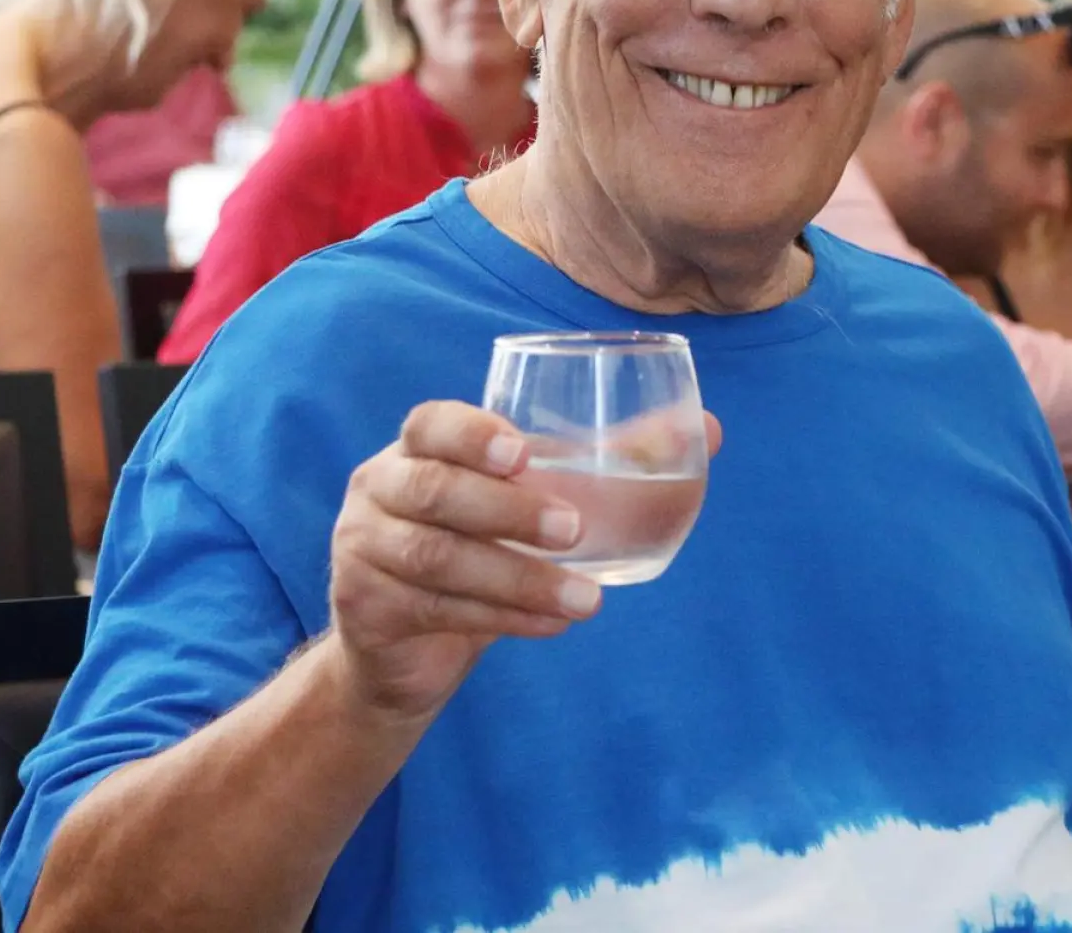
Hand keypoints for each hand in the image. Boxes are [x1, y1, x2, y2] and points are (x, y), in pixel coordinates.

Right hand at [326, 400, 720, 723]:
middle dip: (508, 510)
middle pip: (434, 491)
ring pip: (438, 558)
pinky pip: (437, 611)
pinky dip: (503, 618)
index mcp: (417, 448)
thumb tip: (709, 429)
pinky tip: (551, 625)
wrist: (402, 648)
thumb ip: (609, 461)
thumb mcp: (531, 499)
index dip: (471, 432)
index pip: (431, 422)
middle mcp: (380, 488)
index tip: (523, 450)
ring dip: (520, 579)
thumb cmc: (481, 545)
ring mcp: (363, 549)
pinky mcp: (366, 608)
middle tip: (575, 530)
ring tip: (586, 600)